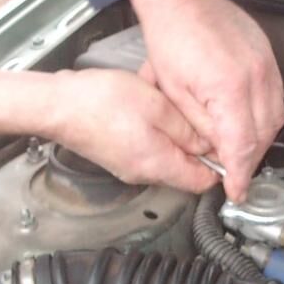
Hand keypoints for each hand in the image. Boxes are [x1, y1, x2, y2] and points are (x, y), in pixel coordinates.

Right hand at [0, 67, 216, 192]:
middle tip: (199, 117)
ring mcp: (128, 167)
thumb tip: (210, 143)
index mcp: (158, 166)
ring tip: (171, 108)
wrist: (57, 104)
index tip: (226, 142)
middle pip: (186, 169)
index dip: (220, 163)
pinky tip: (150, 109)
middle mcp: (143, 174)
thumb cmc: (99, 102)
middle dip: (197, 145)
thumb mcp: (157, 107)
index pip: (204, 181)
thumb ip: (188, 129)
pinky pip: (148, 149)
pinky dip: (156, 132)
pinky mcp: (118, 155)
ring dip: (175, 135)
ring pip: (167, 157)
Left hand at [129, 0, 283, 199]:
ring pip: (276, 116)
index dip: (240, 174)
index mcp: (229, 88)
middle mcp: (255, 76)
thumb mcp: (175, 94)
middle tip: (234, 172)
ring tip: (240, 148)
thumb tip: (215, 151)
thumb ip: (200, 128)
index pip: (242, 145)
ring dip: (260, 138)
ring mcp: (266, 63)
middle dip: (250, 159)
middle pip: (264, 134)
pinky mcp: (267, 54)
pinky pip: (276, 94)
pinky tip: (249, 119)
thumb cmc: (170, 37)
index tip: (237, 190)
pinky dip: (265, 114)